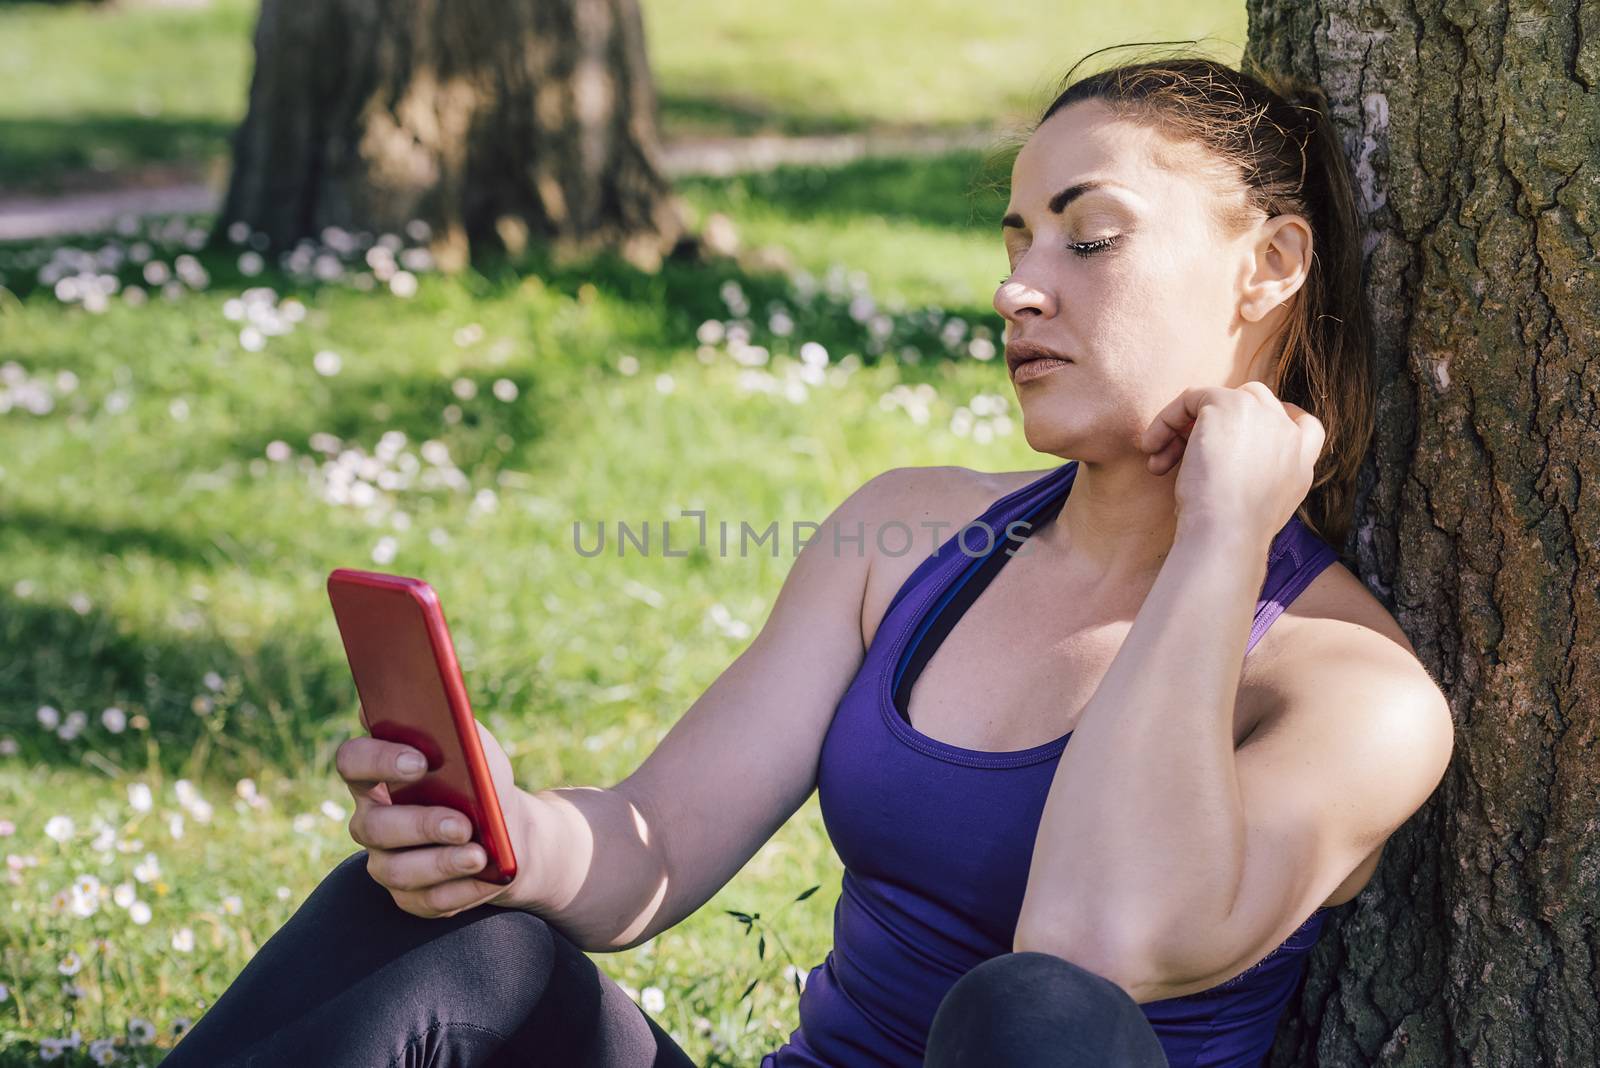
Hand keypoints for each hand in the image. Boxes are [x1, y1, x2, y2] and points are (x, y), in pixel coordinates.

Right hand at [336, 717, 536, 918]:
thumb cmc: (485, 783)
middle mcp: (372, 821)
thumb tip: (429, 699)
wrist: (514, 833)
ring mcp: (387, 863)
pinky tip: (484, 878)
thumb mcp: (477, 750)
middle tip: (462, 824)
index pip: (352, 762)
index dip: (378, 761)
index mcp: (377, 775)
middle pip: (372, 826)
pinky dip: (458, 890)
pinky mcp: (410, 898)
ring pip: (395, 870)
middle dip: (419, 824)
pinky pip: (424, 901)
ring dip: (441, 863)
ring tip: (479, 855)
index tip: (420, 763)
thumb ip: (454, 726)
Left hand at [1137, 380, 1324, 548]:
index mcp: (1301, 462)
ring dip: (1185, 427)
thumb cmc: (1230, 534)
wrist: (1227, 532)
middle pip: (1253, 403)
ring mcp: (1262, 414)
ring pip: (1220, 399)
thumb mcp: (1258, 509)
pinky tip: (1153, 449)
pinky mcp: (1228, 404)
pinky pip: (1191, 398)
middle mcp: (1288, 433)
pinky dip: (1167, 420)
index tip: (1237, 433)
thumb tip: (1226, 473)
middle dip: (1216, 423)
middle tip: (1185, 455)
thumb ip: (1257, 482)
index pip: (1303, 425)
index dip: (1271, 420)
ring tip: (1161, 459)